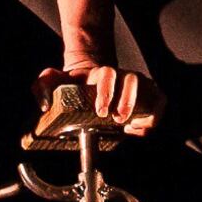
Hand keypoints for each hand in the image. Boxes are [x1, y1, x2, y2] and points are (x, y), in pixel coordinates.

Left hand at [34, 64, 164, 135]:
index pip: (107, 73)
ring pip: (150, 89)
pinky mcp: (146, 95)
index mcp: (100, 74)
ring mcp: (136, 85)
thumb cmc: (72, 86)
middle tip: (118, 119)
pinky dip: (155, 114)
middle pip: (132, 80)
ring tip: (133, 127)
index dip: (106, 91)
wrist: (90, 82)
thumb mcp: (52, 82)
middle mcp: (121, 76)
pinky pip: (159, 100)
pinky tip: (140, 128)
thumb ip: (42, 87)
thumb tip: (44, 103)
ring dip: (145, 109)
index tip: (101, 110)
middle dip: (128, 101)